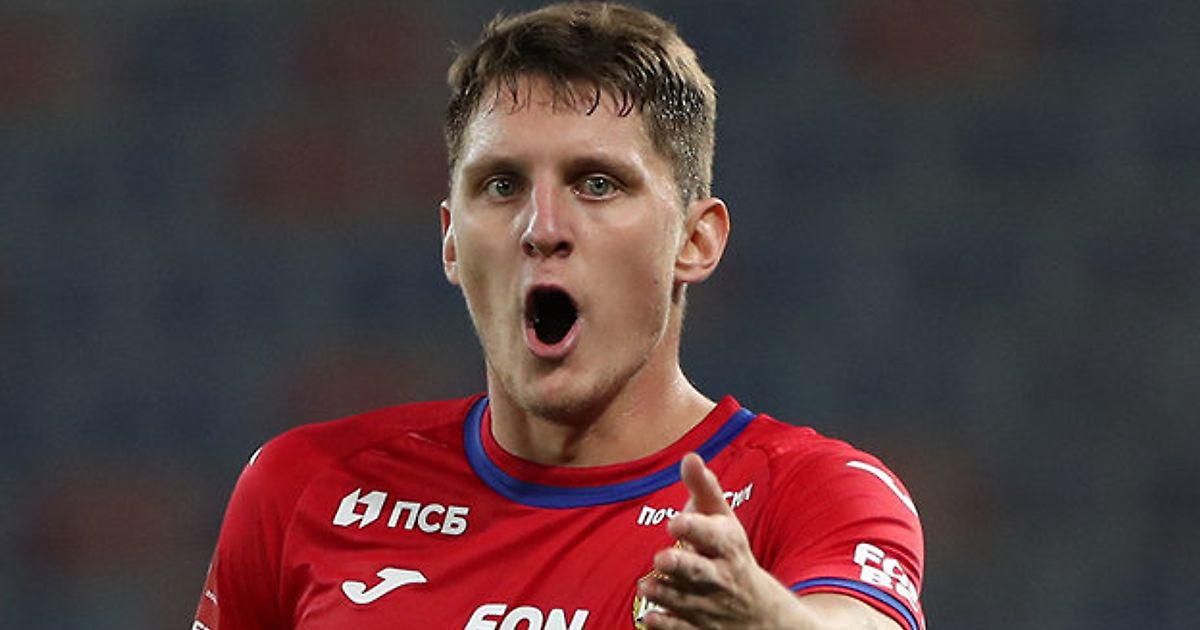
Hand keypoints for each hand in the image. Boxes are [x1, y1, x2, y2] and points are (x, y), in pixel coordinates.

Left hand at [639, 453, 802, 628]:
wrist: (762, 613)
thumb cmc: (730, 554)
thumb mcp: (724, 521)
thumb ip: (704, 490)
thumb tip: (690, 457)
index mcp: (727, 547)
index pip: (714, 537)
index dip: (695, 528)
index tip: (674, 522)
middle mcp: (721, 577)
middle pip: (701, 572)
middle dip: (682, 566)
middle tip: (661, 559)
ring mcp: (711, 606)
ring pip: (686, 601)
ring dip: (665, 594)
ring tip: (646, 585)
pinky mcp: (700, 628)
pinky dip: (667, 625)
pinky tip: (650, 618)